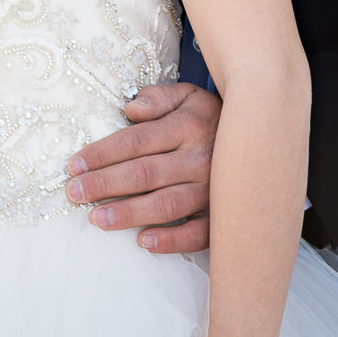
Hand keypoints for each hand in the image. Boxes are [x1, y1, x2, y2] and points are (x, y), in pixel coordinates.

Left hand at [65, 82, 219, 253]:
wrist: (263, 138)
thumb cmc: (213, 117)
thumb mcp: (188, 94)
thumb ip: (158, 98)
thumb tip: (130, 109)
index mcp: (187, 126)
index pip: (135, 141)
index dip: (102, 153)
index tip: (74, 165)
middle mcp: (200, 159)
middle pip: (144, 174)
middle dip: (104, 184)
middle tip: (74, 193)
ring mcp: (213, 191)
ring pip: (165, 205)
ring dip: (128, 214)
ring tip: (97, 219)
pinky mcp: (223, 217)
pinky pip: (198, 234)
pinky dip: (171, 240)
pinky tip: (143, 242)